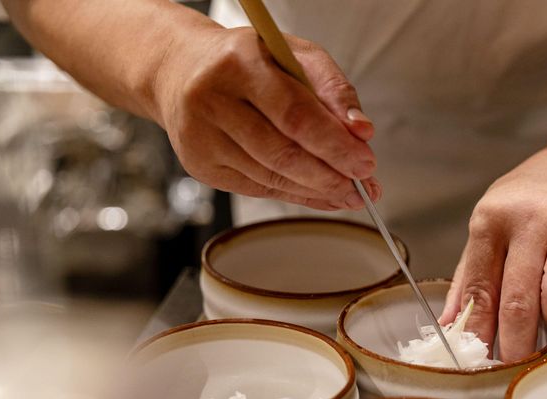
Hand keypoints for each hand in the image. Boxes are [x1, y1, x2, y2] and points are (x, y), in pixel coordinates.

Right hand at [152, 25, 378, 209]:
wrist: (180, 70)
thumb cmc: (247, 62)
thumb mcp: (293, 55)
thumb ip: (332, 89)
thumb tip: (362, 131)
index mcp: (239, 63)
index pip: (295, 114)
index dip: (334, 145)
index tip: (365, 163)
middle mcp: (212, 100)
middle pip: (281, 152)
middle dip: (329, 176)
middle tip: (363, 188)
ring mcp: (200, 137)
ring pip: (269, 176)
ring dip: (316, 191)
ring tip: (348, 195)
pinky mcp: (199, 165)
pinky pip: (257, 188)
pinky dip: (294, 195)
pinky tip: (319, 195)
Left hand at [441, 138, 546, 362]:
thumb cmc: (534, 197)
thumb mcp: (492, 223)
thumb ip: (472, 275)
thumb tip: (451, 325)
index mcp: (492, 219)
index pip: (481, 287)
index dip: (480, 331)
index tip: (480, 359)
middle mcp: (531, 217)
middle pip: (520, 298)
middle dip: (517, 341)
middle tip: (517, 361)